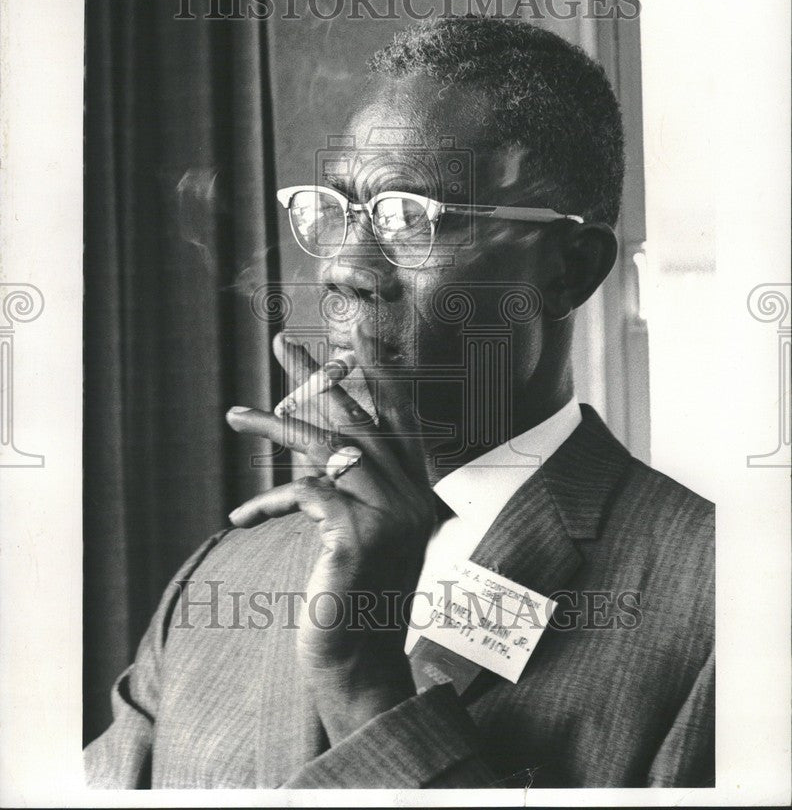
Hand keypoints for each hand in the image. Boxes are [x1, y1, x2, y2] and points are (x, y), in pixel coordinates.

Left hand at [225, 322, 435, 741]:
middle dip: (317, 375)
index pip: (399, 417)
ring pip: (328, 446)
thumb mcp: (352, 537)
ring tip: (234, 414)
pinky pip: (305, 493)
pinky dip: (269, 500)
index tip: (357, 331)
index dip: (379, 371)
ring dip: (275, 425)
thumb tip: (310, 451)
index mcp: (416, 494)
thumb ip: (344, 491)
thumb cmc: (349, 602)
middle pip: (359, 417)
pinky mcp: (358, 535)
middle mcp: (412, 498)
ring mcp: (390, 516)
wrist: (359, 669)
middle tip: (281, 342)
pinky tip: (243, 518)